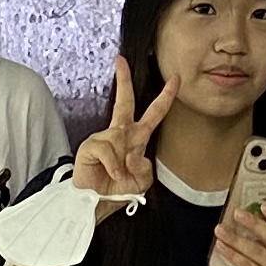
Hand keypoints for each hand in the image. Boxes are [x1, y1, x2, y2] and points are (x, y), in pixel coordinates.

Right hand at [72, 56, 177, 203]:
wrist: (97, 203)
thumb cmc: (117, 190)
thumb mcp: (142, 180)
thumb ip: (145, 167)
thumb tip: (134, 155)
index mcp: (136, 139)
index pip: (153, 113)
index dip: (165, 97)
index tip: (175, 79)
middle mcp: (120, 134)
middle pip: (124, 102)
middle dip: (123, 80)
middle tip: (121, 61)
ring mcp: (104, 138)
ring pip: (120, 140)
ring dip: (122, 163)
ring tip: (117, 175)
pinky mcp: (90, 145)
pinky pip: (108, 150)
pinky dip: (113, 165)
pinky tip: (111, 173)